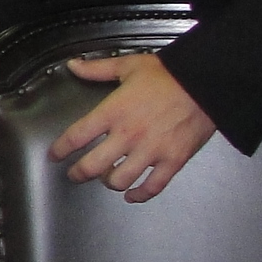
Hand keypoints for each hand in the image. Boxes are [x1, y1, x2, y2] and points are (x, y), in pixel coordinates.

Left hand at [50, 52, 217, 200]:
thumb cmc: (168, 74)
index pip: (76, 136)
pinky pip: (152, 187)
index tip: (55, 155)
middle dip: (79, 173)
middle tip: (75, 174)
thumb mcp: (129, 66)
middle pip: (93, 166)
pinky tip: (132, 194)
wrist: (206, 83)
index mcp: (113, 112)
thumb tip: (74, 65)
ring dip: (109, 183)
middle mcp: (128, 135)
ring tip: (107, 178)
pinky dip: (140, 195)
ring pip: (120, 180)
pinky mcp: (173, 161)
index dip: (61, 150)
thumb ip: (98, 69)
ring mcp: (151, 151)